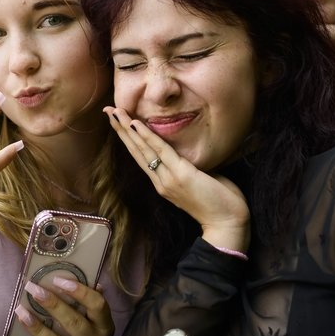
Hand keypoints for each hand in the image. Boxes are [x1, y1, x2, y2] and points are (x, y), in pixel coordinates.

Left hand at [15, 277, 113, 335]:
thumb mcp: (96, 325)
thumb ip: (91, 305)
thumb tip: (91, 280)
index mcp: (104, 327)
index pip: (97, 305)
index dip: (80, 291)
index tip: (58, 279)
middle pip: (73, 322)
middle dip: (52, 304)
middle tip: (32, 288)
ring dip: (36, 326)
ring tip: (20, 311)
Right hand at [105, 107, 250, 250]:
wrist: (227, 224)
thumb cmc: (218, 202)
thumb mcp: (197, 181)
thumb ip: (187, 167)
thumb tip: (188, 152)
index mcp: (163, 183)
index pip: (141, 156)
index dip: (128, 138)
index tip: (117, 121)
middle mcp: (160, 181)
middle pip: (136, 151)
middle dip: (121, 130)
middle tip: (107, 111)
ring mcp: (168, 179)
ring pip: (143, 150)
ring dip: (128, 129)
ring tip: (115, 112)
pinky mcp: (180, 175)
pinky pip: (161, 152)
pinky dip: (147, 137)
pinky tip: (136, 124)